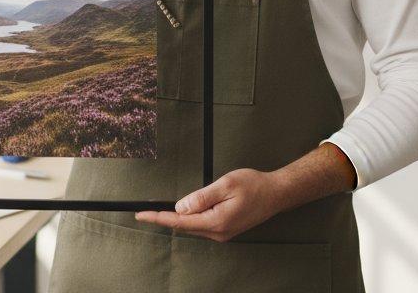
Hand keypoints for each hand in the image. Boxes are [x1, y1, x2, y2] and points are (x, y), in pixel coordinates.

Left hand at [134, 168, 282, 241]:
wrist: (275, 194)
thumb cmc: (254, 186)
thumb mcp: (225, 185)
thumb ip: (201, 197)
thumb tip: (180, 207)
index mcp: (217, 222)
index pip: (179, 221)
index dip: (158, 217)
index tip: (142, 215)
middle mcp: (218, 232)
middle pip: (183, 226)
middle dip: (163, 218)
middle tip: (144, 212)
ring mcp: (222, 233)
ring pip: (192, 226)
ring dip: (176, 218)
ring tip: (159, 210)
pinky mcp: (225, 229)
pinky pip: (201, 225)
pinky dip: (189, 218)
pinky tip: (183, 211)